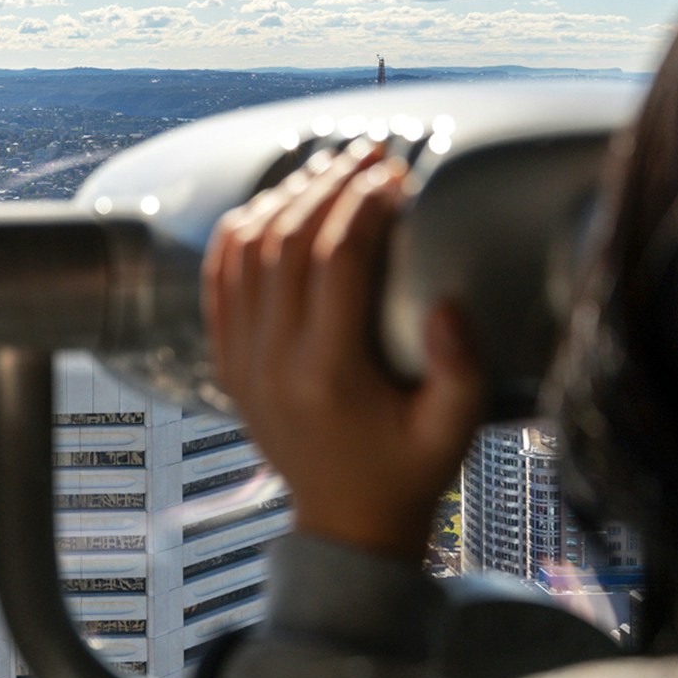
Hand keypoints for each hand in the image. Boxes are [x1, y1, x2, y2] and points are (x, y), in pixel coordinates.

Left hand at [204, 142, 485, 562]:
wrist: (345, 523)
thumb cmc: (405, 473)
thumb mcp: (453, 431)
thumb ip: (460, 367)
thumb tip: (449, 300)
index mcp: (328, 373)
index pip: (336, 259)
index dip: (363, 204)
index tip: (395, 175)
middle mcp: (272, 361)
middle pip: (286, 242)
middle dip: (326, 185)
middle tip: (365, 154)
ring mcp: (240, 360)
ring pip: (245, 253)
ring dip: (282, 200)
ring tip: (325, 170)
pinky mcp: (226, 362)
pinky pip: (217, 282)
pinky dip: (237, 235)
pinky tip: (269, 206)